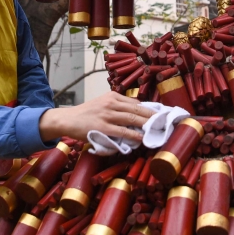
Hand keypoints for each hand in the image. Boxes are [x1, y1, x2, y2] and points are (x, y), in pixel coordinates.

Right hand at [39, 91, 153, 143]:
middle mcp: (111, 103)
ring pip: (132, 119)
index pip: (136, 102)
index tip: (162, 115)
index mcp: (113, 96)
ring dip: (147, 126)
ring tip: (158, 131)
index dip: (150, 109)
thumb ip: (118, 107)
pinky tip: (141, 138)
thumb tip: (137, 115)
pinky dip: (134, 135)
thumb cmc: (87, 114)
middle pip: (138, 109)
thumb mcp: (103, 104)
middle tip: (166, 123)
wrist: (68, 119)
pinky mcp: (102, 127)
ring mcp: (107, 115)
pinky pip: (122, 132)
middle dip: (153, 117)